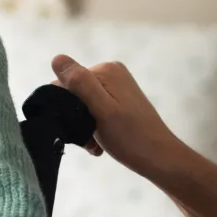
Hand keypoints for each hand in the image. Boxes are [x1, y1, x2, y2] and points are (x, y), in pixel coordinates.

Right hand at [50, 56, 188, 178]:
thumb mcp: (100, 110)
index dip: (64, 108)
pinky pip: (96, 111)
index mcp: (105, 70)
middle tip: (89, 140)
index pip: (66, 83)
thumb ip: (80, 83)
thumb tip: (57, 58)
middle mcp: (112, 73)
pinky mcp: (121, 100)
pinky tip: (101, 143)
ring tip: (96, 144)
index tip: (78, 128)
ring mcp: (118, 86)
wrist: (159, 158)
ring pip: (83, 106)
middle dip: (76, 118)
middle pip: (74, 94)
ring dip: (85, 127)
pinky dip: (95, 128)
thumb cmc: (130, 138)